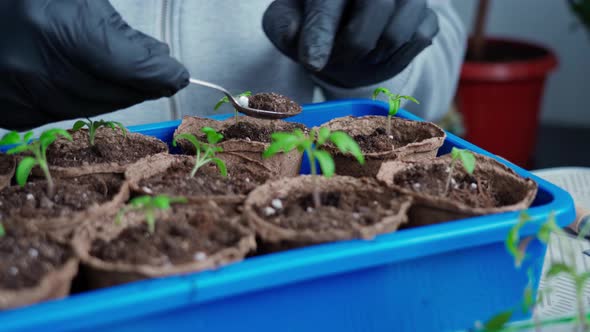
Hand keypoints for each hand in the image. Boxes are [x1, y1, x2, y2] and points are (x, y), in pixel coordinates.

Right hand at [0, 0, 188, 130]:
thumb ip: (117, 29)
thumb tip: (156, 57)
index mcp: (54, 29)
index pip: (131, 69)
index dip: (161, 74)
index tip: (176, 74)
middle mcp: (33, 70)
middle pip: (115, 93)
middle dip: (142, 84)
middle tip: (157, 73)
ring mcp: (19, 96)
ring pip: (93, 108)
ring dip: (117, 94)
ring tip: (127, 75)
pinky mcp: (10, 112)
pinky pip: (65, 115)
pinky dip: (86, 100)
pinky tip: (89, 83)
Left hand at [263, 0, 438, 87]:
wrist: (346, 28)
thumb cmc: (310, 22)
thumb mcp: (286, 22)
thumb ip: (284, 27)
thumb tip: (295, 34)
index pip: (329, 2)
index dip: (320, 33)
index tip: (313, 61)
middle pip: (377, 7)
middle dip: (352, 46)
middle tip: (335, 62)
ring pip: (398, 33)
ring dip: (372, 57)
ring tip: (356, 54)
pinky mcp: (427, 15)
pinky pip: (418, 40)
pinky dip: (395, 58)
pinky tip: (377, 52)